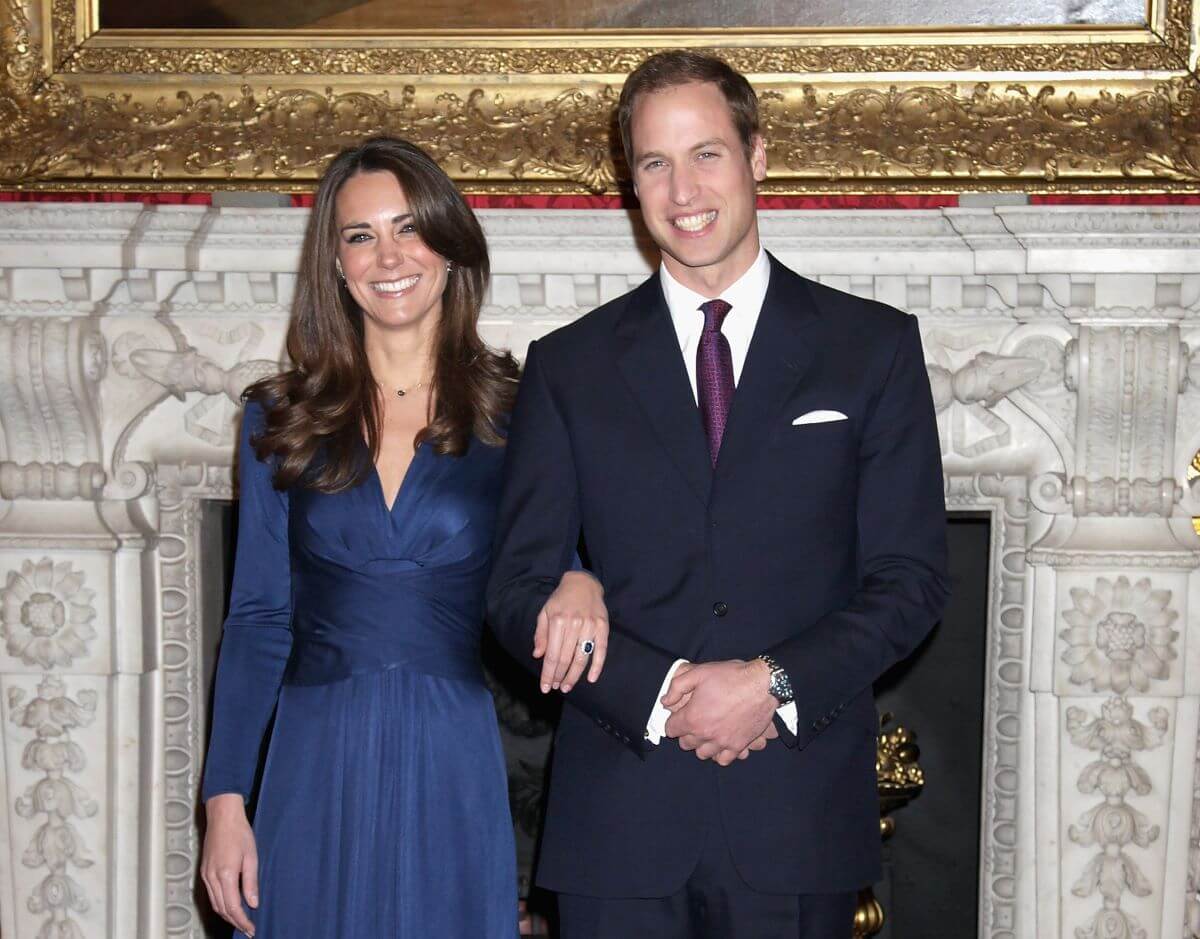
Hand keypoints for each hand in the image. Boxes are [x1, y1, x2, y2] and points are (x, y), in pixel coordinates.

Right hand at [201, 793, 258, 936]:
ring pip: (214, 904)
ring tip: (240, 922)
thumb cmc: (239, 833)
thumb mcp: (252, 857)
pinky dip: (220, 904)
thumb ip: (251, 882)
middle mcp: (212, 878)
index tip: (251, 929)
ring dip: (227, 915)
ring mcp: (206, 875)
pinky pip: (211, 895)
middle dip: (235, 922)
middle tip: (247, 930)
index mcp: (226, 874)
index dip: (242, 921)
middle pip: (222, 909)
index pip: (233, 907)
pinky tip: (229, 906)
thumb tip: (253, 903)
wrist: (222, 817)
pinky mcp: (204, 872)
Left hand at [534, 571, 608, 693]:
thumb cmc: (561, 599)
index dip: (548, 674)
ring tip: (567, 686)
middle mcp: (574, 624)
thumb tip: (538, 655)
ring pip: (582, 658)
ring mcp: (590, 626)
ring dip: (574, 676)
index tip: (545, 687)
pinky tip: (591, 679)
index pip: (552, 655)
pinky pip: (601, 650)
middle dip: (560, 677)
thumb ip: (541, 634)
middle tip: (557, 688)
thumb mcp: (545, 612)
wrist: (583, 583)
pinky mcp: (603, 627)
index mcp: (557, 621)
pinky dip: (597, 666)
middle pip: (566, 659)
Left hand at [662, 659, 776, 765]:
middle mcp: (706, 734)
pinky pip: (724, 760)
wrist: (762, 684)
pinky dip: (720, 754)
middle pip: (686, 744)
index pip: (671, 729)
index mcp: (692, 718)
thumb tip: (665, 701)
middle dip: (686, 733)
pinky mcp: (739, 745)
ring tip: (707, 732)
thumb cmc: (731, 676)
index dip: (673, 721)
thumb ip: (676, 687)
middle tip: (694, 721)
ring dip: (702, 744)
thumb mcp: (699, 673)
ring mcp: (723, 742)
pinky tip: (721, 742)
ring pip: (702, 754)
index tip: (679, 715)